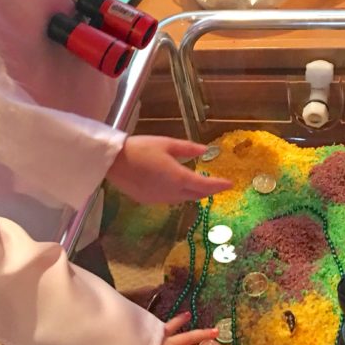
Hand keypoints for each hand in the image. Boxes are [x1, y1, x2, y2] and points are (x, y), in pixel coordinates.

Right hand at [106, 135, 231, 204]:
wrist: (114, 162)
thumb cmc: (141, 148)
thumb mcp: (167, 143)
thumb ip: (188, 149)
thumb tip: (206, 150)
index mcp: (178, 177)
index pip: (205, 185)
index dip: (219, 186)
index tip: (230, 184)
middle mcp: (172, 192)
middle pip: (196, 195)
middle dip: (208, 190)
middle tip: (217, 185)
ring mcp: (160, 199)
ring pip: (183, 199)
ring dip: (194, 193)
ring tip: (200, 185)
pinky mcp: (149, 201)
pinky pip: (170, 200)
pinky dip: (179, 194)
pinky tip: (177, 187)